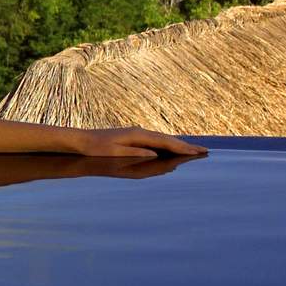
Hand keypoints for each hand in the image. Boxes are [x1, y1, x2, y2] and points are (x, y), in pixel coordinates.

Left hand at [70, 127, 207, 158]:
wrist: (81, 140)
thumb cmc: (96, 149)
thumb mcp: (115, 153)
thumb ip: (136, 153)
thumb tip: (155, 154)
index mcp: (137, 135)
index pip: (165, 142)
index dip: (182, 148)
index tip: (198, 152)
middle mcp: (139, 132)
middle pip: (167, 140)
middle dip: (185, 146)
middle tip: (204, 151)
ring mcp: (136, 134)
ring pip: (162, 140)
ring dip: (178, 145)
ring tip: (194, 150)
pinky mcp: (133, 137)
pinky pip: (155, 142)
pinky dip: (167, 145)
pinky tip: (172, 149)